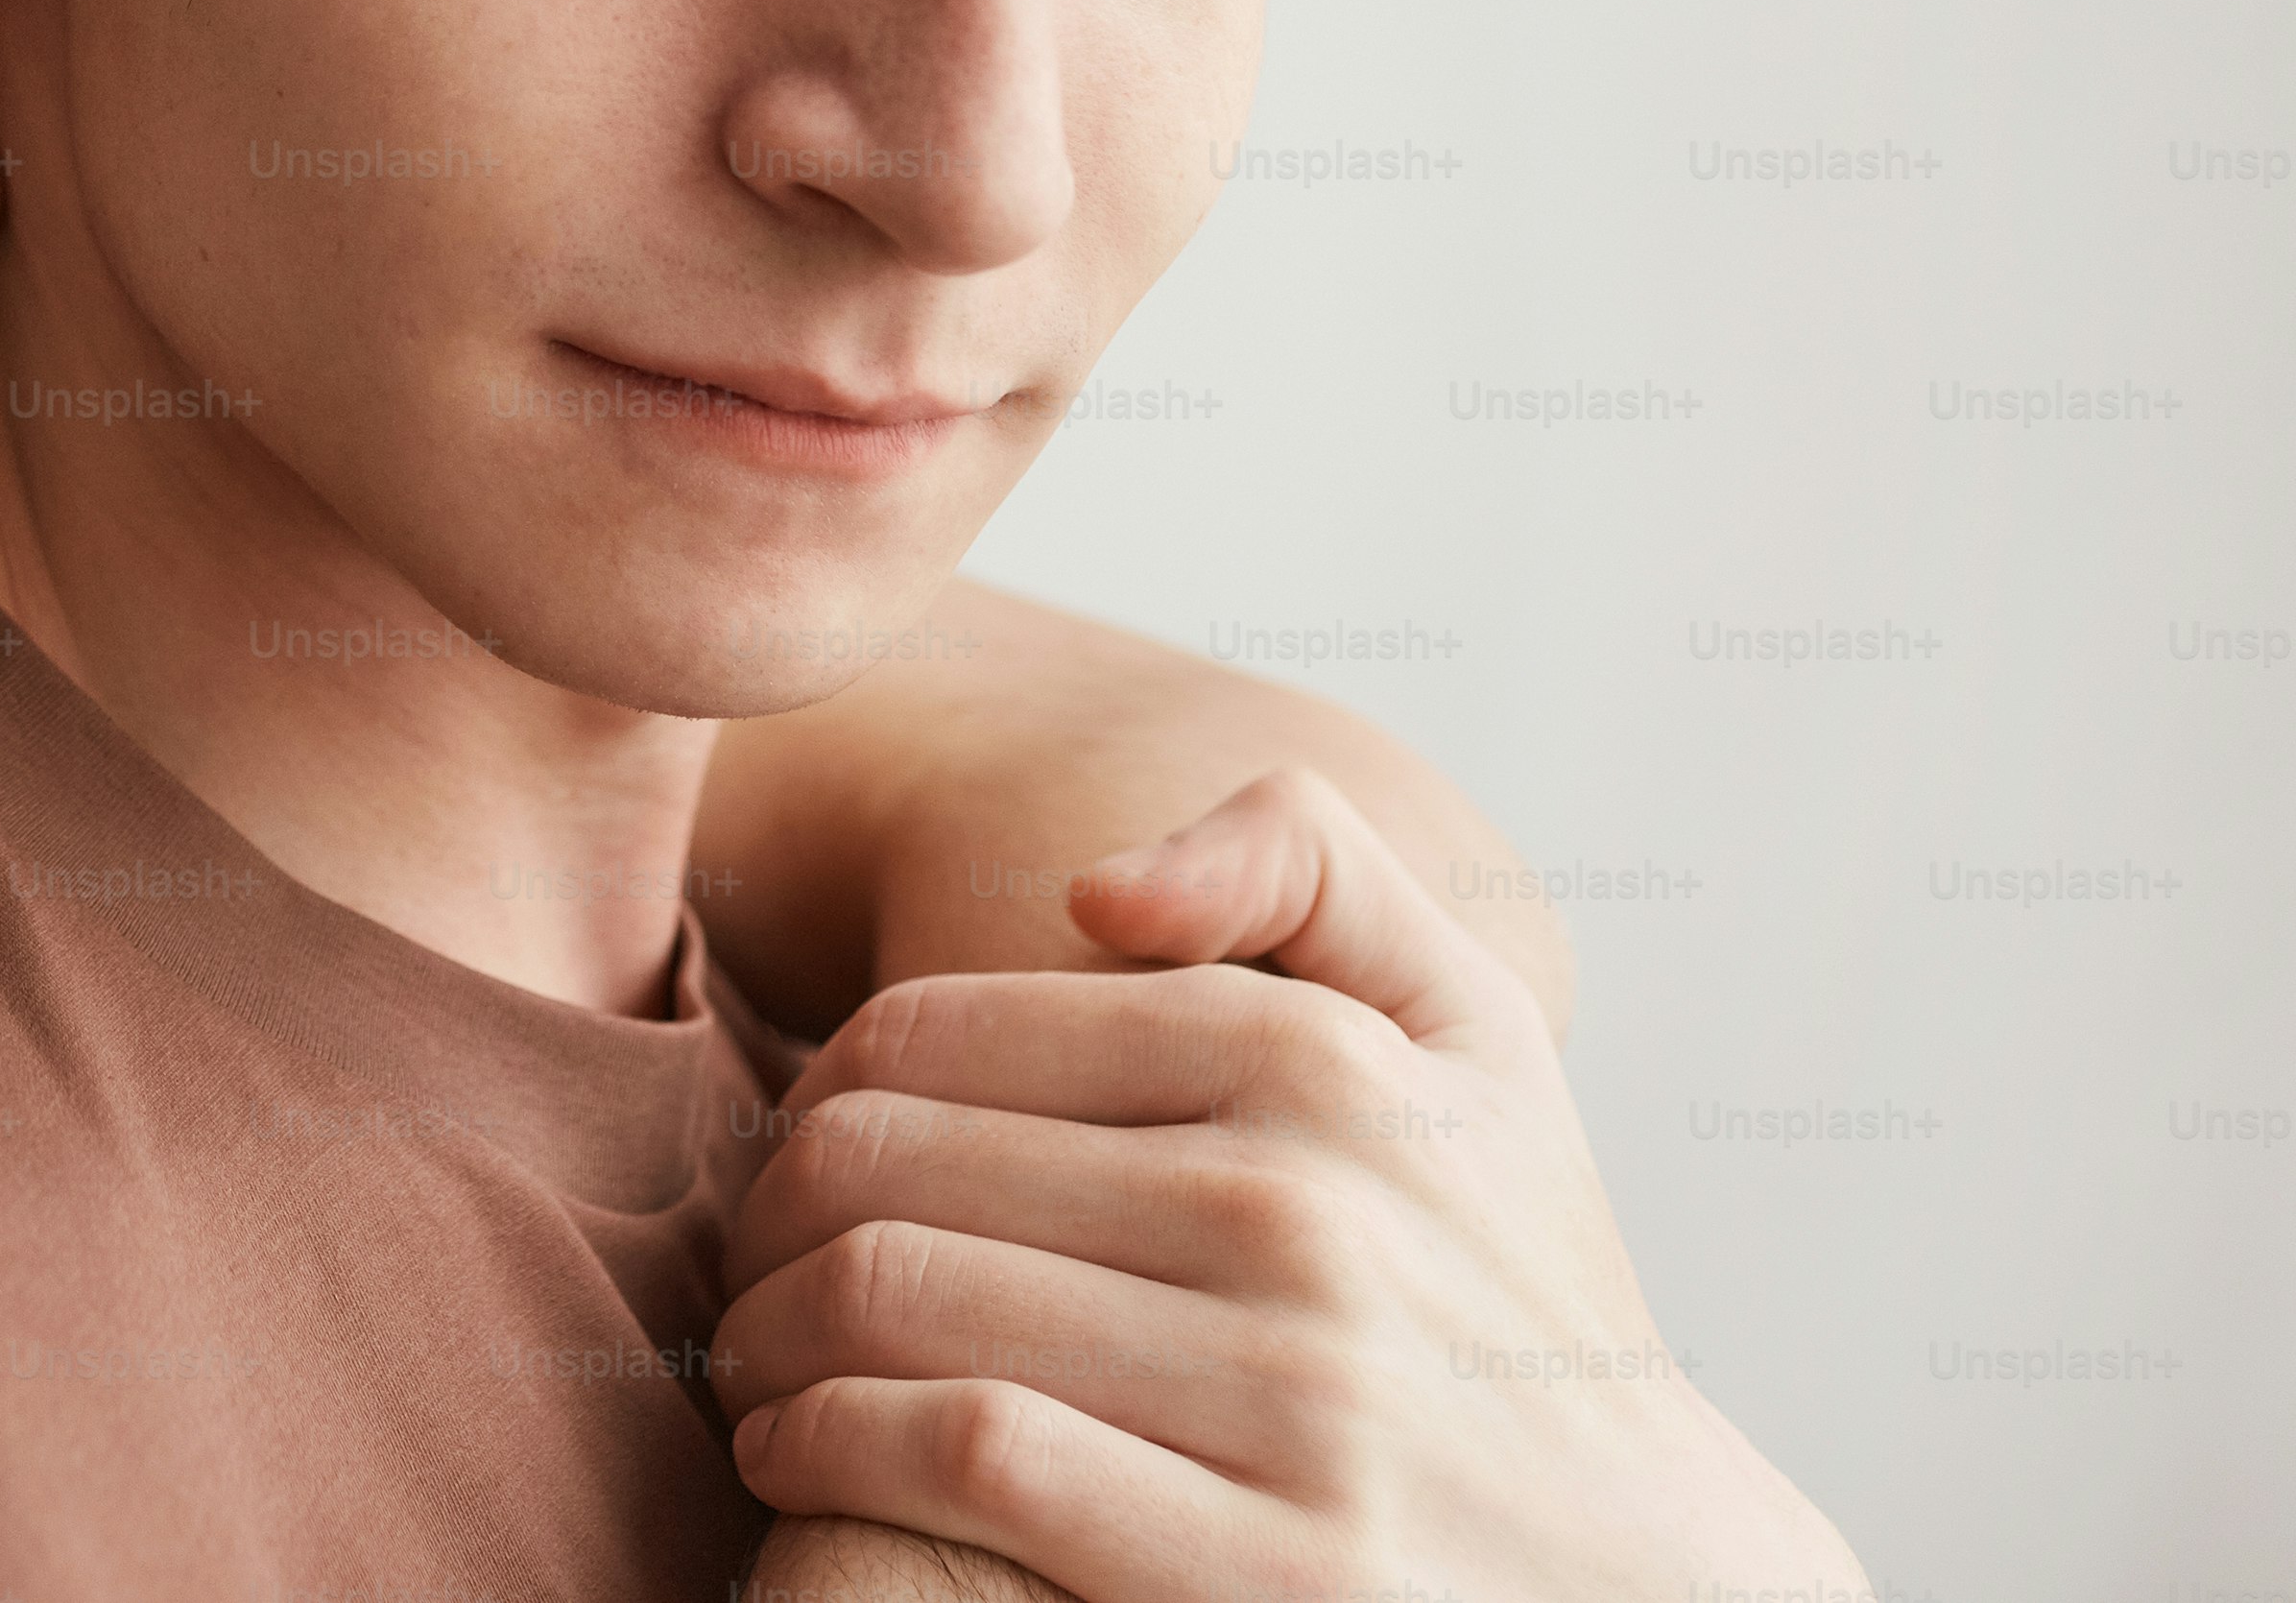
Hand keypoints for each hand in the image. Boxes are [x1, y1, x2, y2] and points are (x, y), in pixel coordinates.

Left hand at [706, 769, 1861, 1600]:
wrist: (1659, 1581)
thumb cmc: (1517, 1291)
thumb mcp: (1479, 1037)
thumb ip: (1313, 868)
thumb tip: (1096, 890)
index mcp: (1326, 1064)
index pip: (933, 1034)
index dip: (810, 1094)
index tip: (786, 1159)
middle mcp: (1310, 1211)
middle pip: (887, 1166)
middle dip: (762, 1222)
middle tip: (740, 1274)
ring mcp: (1297, 1398)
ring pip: (898, 1300)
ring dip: (767, 1339)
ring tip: (753, 1369)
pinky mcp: (1271, 1572)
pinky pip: (966, 1456)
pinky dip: (830, 1446)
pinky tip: (799, 1460)